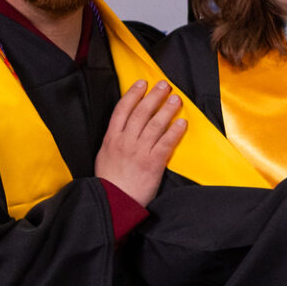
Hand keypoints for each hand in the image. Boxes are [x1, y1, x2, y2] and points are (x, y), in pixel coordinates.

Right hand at [97, 79, 184, 206]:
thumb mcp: (104, 156)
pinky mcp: (152, 163)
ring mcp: (139, 151)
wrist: (114, 201)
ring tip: (176, 98)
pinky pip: (165, 143)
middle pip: (141, 112)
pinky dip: (174, 131)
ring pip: (154, 124)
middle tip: (164, 85)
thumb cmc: (109, 182)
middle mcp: (125, 141)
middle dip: (153, 96)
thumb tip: (123, 129)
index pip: (122, 110)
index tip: (141, 83)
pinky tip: (182, 123)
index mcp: (111, 138)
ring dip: (167, 109)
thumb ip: (114, 141)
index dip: (132, 94)